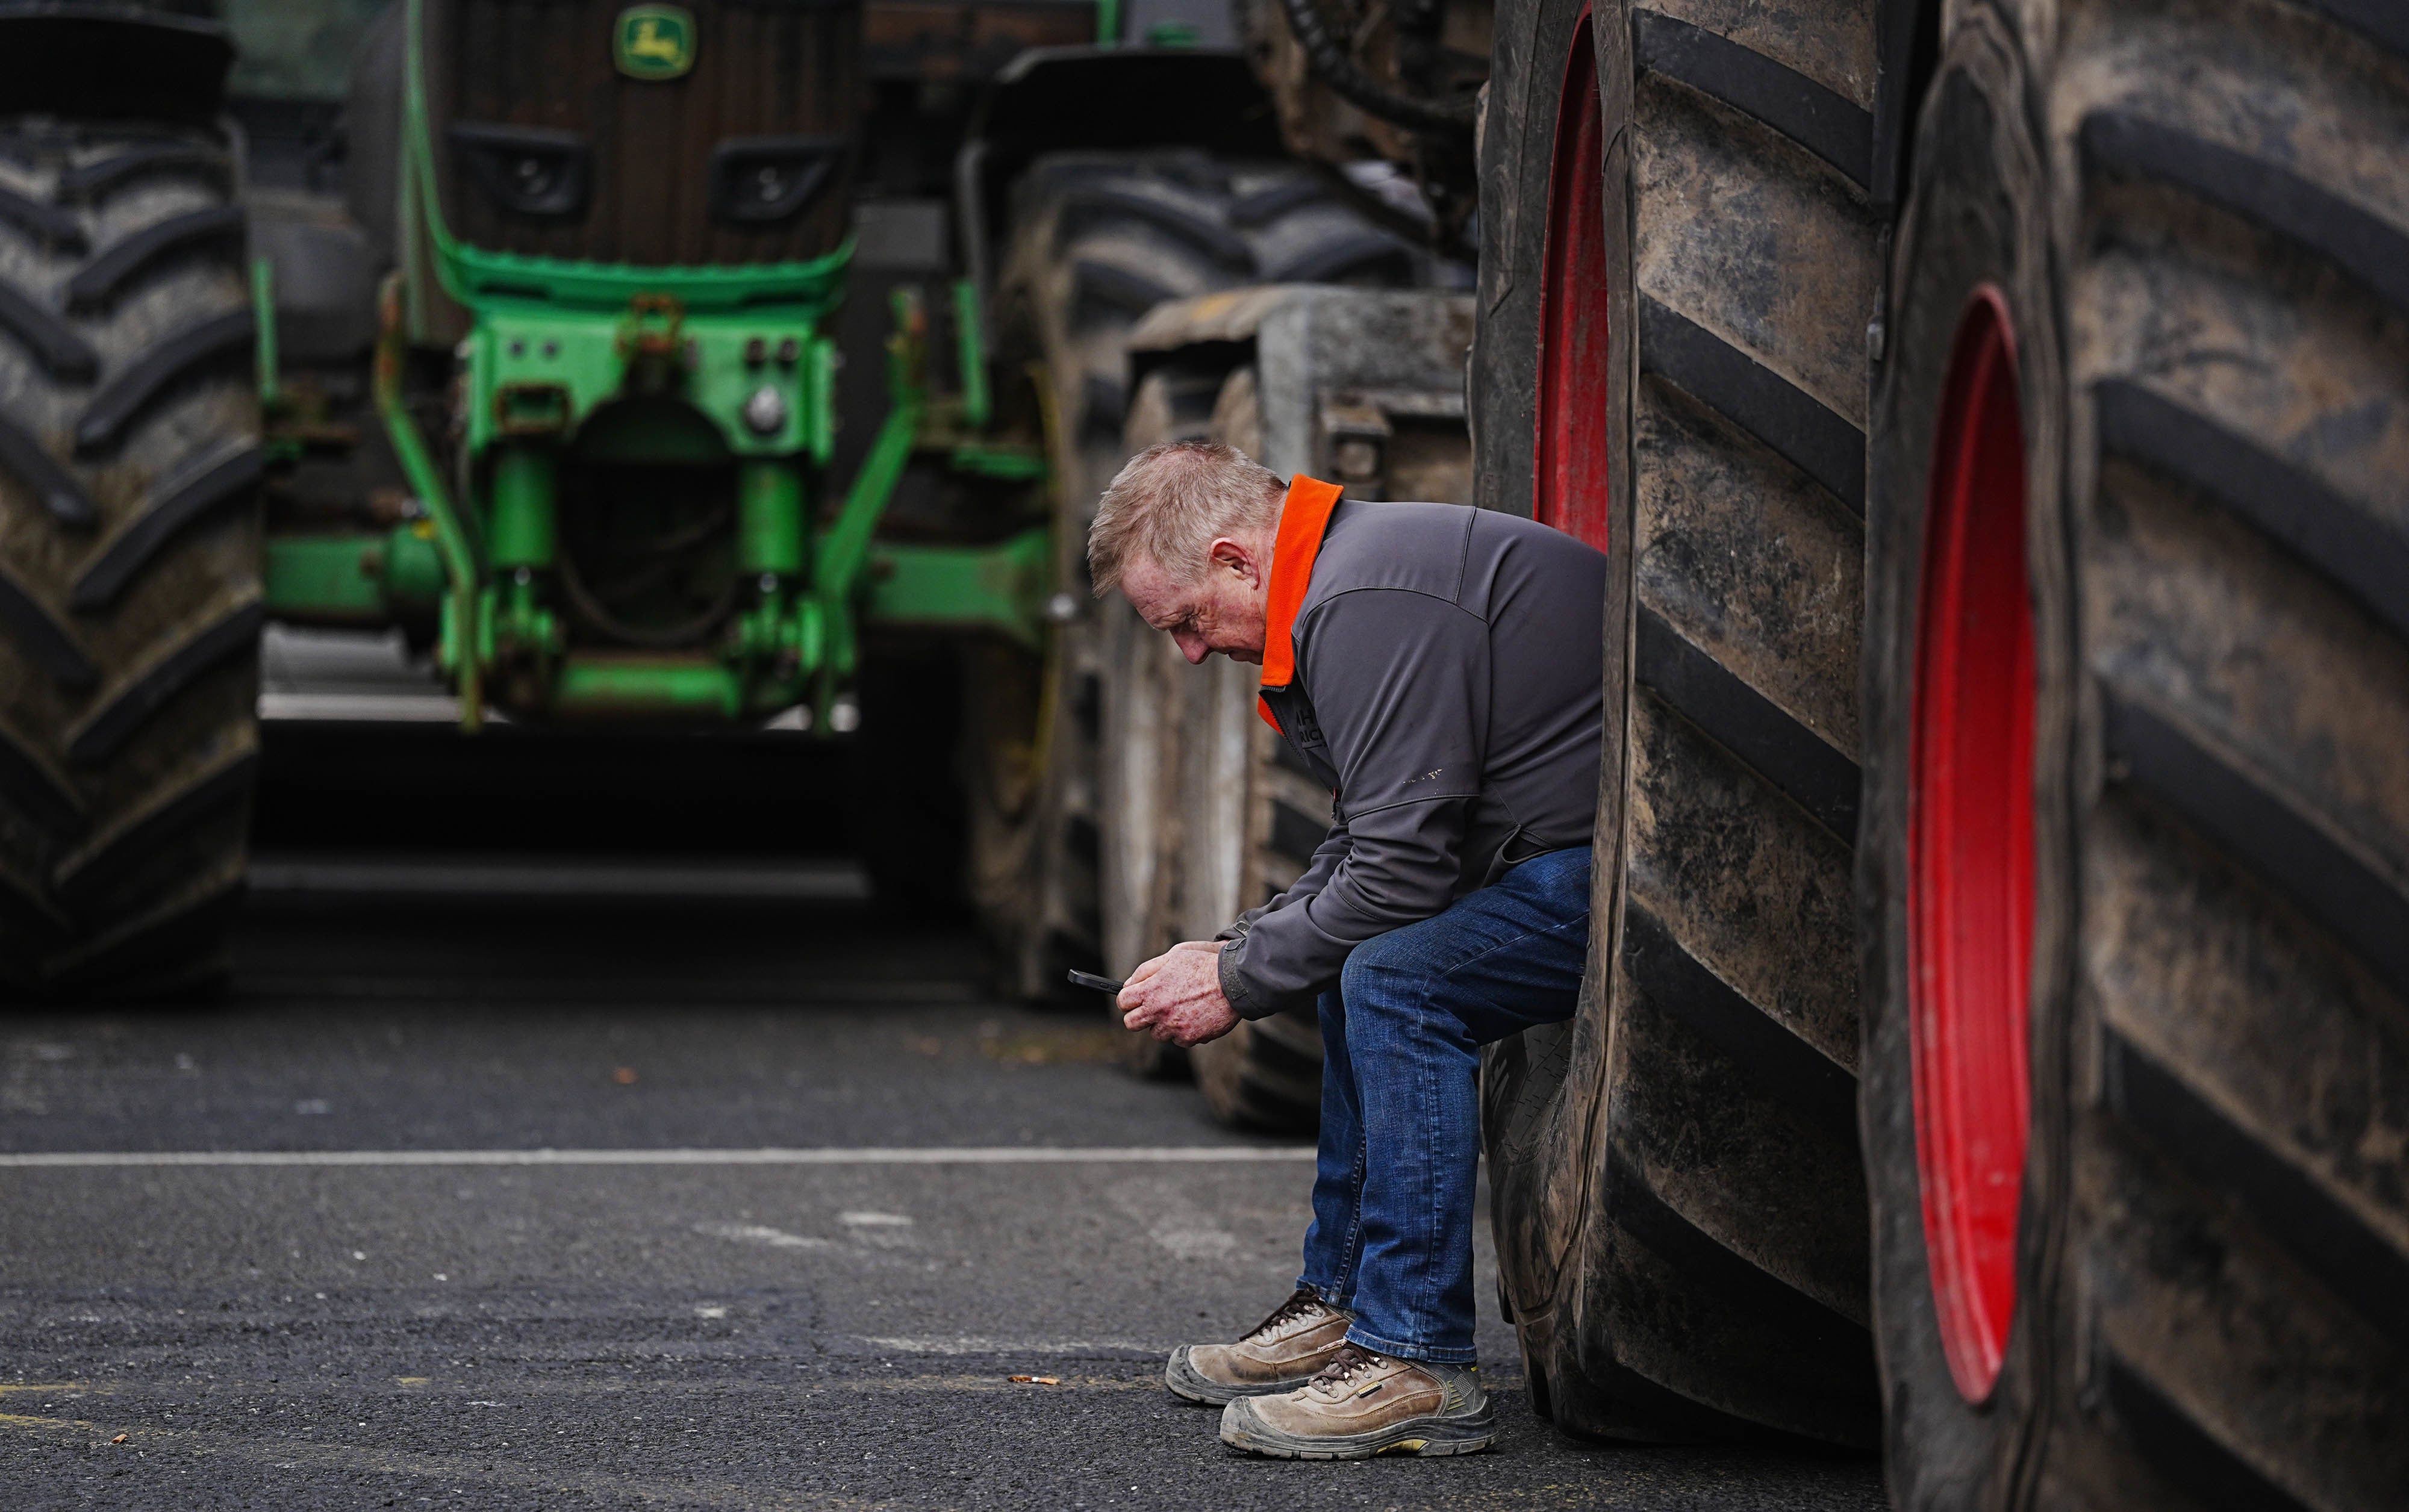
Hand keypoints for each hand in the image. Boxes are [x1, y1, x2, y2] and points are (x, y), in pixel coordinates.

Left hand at [1119, 941, 1238, 1047]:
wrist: (1234, 983)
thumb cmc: (1204, 967)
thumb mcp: (1173, 957)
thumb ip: (1146, 970)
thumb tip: (1129, 984)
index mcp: (1152, 990)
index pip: (1123, 1002)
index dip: (1128, 999)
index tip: (1134, 998)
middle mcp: (1159, 1011)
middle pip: (1132, 1023)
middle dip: (1139, 1016)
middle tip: (1152, 1008)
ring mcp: (1174, 1027)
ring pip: (1156, 1033)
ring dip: (1163, 1023)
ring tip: (1180, 1008)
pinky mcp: (1189, 1038)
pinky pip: (1177, 1040)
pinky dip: (1183, 1031)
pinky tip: (1194, 1015)